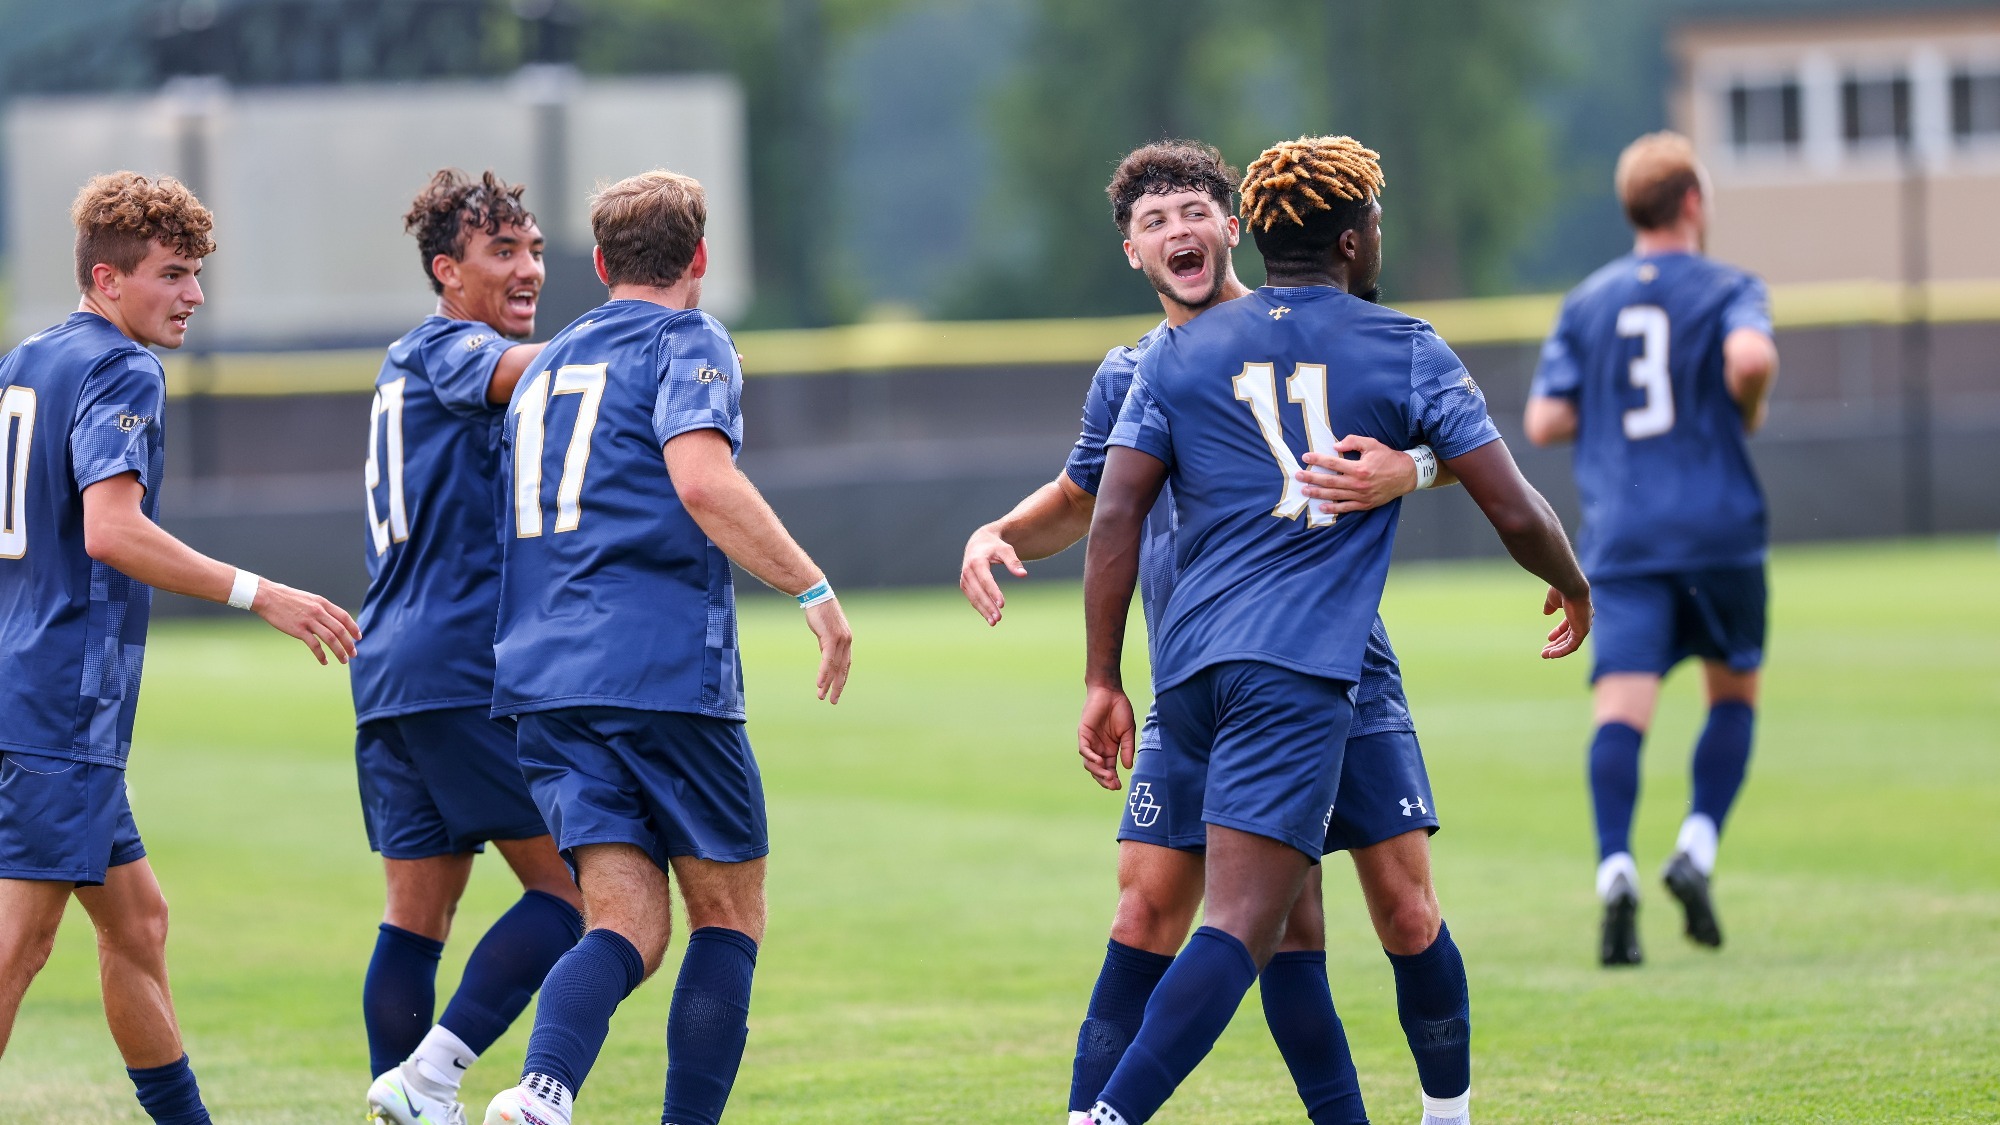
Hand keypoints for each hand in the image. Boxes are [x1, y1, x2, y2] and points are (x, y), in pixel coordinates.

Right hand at [252, 581, 361, 664]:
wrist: (268, 597)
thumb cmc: (287, 598)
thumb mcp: (309, 599)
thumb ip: (321, 608)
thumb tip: (333, 619)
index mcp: (322, 603)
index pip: (344, 617)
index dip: (353, 628)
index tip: (358, 638)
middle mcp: (319, 611)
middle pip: (340, 630)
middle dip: (349, 644)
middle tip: (354, 654)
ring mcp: (309, 621)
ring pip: (331, 639)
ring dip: (339, 652)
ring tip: (343, 660)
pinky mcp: (298, 630)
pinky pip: (314, 645)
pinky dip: (321, 655)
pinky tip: (324, 661)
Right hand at [805, 598, 852, 702]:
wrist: (816, 595)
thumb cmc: (820, 612)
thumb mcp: (826, 630)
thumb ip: (828, 643)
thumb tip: (826, 653)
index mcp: (847, 640)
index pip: (846, 665)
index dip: (841, 679)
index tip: (837, 691)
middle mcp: (847, 641)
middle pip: (843, 669)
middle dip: (837, 686)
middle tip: (833, 701)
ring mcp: (840, 640)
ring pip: (834, 667)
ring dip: (827, 683)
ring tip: (821, 696)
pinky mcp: (831, 638)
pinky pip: (827, 660)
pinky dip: (823, 673)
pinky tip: (819, 683)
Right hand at [960, 524, 1026, 625]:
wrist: (979, 543)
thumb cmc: (995, 547)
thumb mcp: (1006, 550)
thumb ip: (1014, 562)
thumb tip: (1023, 575)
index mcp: (977, 561)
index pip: (986, 580)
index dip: (993, 593)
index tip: (1002, 605)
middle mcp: (968, 571)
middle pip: (978, 592)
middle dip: (988, 606)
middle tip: (999, 618)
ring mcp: (965, 579)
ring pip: (973, 598)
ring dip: (983, 610)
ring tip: (994, 622)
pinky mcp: (965, 584)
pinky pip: (972, 598)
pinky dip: (980, 608)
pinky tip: (989, 616)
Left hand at [1078, 684, 1136, 790]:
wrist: (1110, 692)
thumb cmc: (1120, 710)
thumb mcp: (1128, 732)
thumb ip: (1127, 749)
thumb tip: (1128, 767)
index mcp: (1110, 750)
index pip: (1109, 769)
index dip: (1112, 779)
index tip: (1119, 787)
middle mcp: (1099, 748)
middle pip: (1098, 770)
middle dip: (1104, 779)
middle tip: (1113, 785)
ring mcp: (1090, 742)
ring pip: (1090, 763)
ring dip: (1098, 772)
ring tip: (1108, 776)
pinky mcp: (1083, 734)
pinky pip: (1084, 750)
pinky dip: (1091, 757)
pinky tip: (1100, 761)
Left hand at [1297, 434, 1418, 514]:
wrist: (1406, 475)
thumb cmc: (1388, 458)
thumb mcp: (1372, 444)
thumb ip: (1353, 441)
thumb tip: (1335, 445)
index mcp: (1359, 468)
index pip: (1333, 463)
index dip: (1317, 460)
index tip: (1305, 457)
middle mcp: (1358, 483)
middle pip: (1329, 481)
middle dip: (1311, 478)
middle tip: (1297, 476)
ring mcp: (1361, 495)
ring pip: (1334, 495)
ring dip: (1317, 493)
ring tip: (1304, 490)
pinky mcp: (1365, 504)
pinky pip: (1346, 508)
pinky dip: (1333, 508)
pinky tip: (1321, 507)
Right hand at [1541, 585, 1590, 658]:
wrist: (1570, 586)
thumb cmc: (1562, 589)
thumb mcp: (1553, 599)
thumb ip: (1550, 606)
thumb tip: (1546, 613)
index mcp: (1577, 611)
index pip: (1569, 625)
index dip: (1559, 632)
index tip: (1549, 638)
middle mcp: (1583, 619)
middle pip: (1569, 636)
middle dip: (1557, 644)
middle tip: (1546, 651)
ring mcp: (1584, 626)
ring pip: (1570, 643)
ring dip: (1557, 650)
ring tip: (1545, 655)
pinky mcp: (1582, 631)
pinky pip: (1572, 645)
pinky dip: (1562, 651)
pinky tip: (1551, 654)